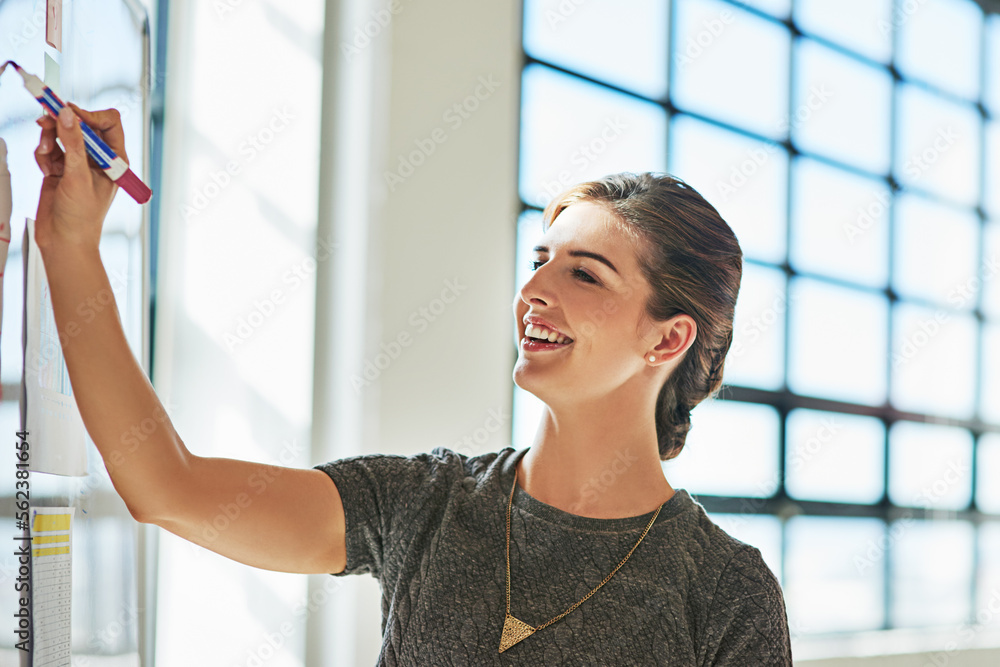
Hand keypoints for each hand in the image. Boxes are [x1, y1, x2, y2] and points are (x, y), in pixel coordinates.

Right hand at [33, 103, 126, 251]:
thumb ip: (72, 144)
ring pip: (62, 134)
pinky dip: (43, 155)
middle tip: (44, 121)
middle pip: (81, 124)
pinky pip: (49, 148)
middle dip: (62, 123)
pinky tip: (45, 170)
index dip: (90, 115)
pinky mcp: (60, 168)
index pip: (109, 123)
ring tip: (45, 153)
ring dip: (50, 139)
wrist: (63, 240)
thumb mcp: (78, 177)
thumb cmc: (81, 217)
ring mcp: (78, 162)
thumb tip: (67, 115)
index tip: (69, 114)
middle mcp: (98, 159)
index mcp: (115, 160)